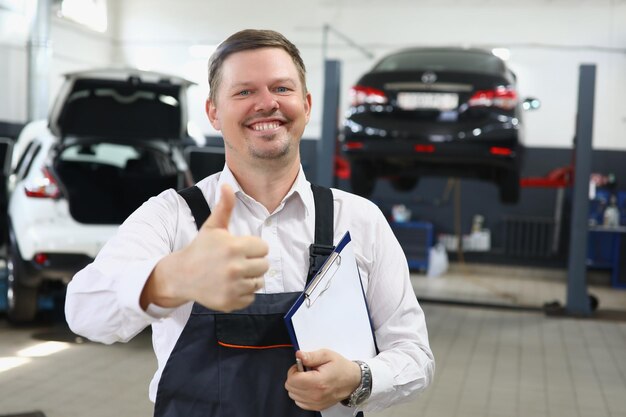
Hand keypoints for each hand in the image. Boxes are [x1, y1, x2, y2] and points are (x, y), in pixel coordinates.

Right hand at [141, 184, 268, 311]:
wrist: (181, 276)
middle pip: (264, 266)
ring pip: (259, 282)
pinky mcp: (231, 302)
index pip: (263, 248)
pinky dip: (243, 293)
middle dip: (253, 263)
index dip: (253, 247)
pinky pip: (251, 297)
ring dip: (250, 278)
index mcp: (234, 247)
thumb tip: (228, 185)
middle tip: (237, 262)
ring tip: (234, 273)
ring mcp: (233, 287)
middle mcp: (235, 268)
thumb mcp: (212, 227)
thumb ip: (224, 207)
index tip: (240, 249)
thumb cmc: (200, 249)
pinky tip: (230, 285)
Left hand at [284, 349, 360, 410]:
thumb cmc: (341, 367)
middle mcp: (316, 395)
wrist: (353, 380)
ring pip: (293, 395)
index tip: (301, 366)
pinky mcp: (317, 407)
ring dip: (297, 386)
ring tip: (308, 378)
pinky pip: (299, 402)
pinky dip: (300, 394)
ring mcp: (316, 403)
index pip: (292, 380)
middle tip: (305, 371)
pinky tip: (309, 386)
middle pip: (290, 388)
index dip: (293, 370)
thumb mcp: (327, 355)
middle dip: (294, 377)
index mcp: (318, 382)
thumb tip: (299, 355)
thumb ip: (311, 356)